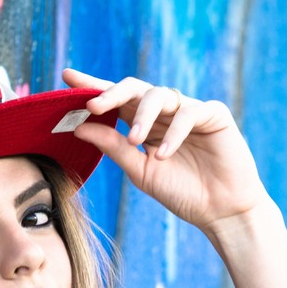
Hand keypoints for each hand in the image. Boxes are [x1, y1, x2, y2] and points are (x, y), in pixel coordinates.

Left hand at [62, 68, 271, 234]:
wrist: (220, 211)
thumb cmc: (182, 192)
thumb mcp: (140, 171)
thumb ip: (113, 147)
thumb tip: (80, 126)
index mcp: (144, 125)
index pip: (116, 100)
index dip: (93, 87)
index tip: (66, 76)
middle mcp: (164, 113)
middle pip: (134, 88)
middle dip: (111, 93)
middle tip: (93, 105)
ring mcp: (189, 111)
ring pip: (160, 95)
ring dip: (142, 116)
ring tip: (135, 141)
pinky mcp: (214, 114)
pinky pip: (189, 112)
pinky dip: (173, 132)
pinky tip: (164, 154)